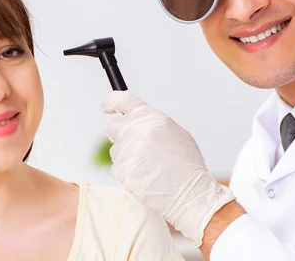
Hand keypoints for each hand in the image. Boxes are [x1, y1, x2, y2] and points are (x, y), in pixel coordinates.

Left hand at [100, 90, 234, 245]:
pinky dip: (128, 175)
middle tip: (136, 149)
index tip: (104, 106)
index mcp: (152, 117)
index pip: (123, 100)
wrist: (190, 193)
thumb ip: (152, 124)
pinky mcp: (122, 170)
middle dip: (120, 137)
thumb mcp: (175, 133)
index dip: (110, 101)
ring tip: (150, 168)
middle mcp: (137, 130)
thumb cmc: (186, 165)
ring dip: (127, 158)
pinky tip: (146, 178)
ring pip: (116, 151)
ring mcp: (128, 150)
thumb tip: (135, 122)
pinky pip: (117, 170)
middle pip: (113, 127)